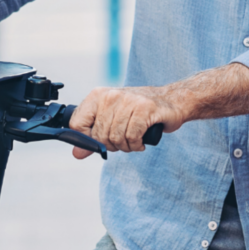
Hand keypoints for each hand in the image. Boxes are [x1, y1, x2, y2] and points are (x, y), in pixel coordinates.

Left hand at [69, 85, 184, 159]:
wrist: (171, 101)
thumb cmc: (139, 112)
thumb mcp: (112, 121)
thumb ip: (93, 137)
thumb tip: (77, 153)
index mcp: (98, 95)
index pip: (77, 124)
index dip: (87, 139)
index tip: (100, 140)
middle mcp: (111, 95)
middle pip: (99, 135)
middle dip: (112, 145)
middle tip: (124, 140)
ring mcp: (129, 100)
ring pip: (116, 138)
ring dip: (126, 146)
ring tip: (134, 139)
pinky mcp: (145, 108)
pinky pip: (132, 137)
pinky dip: (137, 145)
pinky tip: (142, 140)